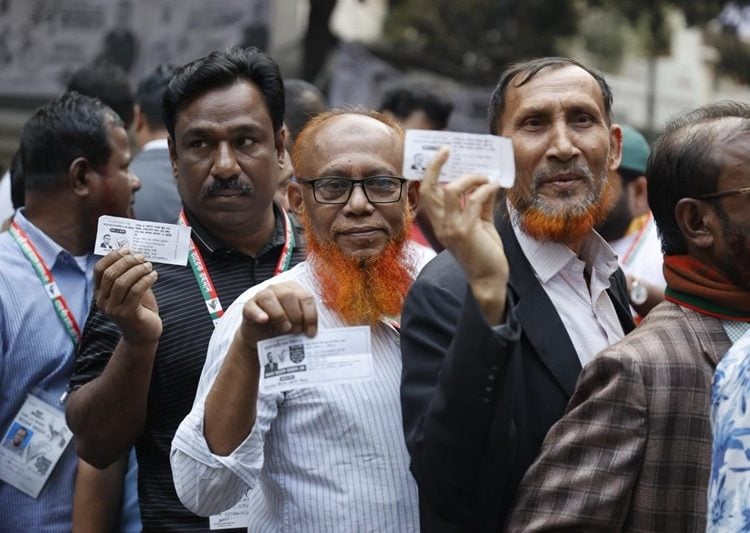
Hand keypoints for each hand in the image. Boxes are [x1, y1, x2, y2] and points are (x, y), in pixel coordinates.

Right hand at [94, 249, 160, 344]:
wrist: (144, 335)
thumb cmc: (139, 309)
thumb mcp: (131, 290)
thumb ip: (129, 275)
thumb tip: (133, 253)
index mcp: (99, 293)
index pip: (99, 270)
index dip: (112, 256)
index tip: (127, 249)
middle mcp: (102, 302)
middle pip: (110, 274)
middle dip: (127, 262)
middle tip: (141, 257)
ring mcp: (113, 309)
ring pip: (122, 282)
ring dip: (137, 270)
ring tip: (149, 266)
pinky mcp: (127, 314)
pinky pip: (135, 291)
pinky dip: (146, 280)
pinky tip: (154, 275)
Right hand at [233, 281, 317, 357]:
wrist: (263, 338)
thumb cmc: (283, 328)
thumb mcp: (298, 324)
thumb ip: (305, 322)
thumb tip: (313, 331)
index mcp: (294, 289)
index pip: (306, 297)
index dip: (310, 316)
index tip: (310, 333)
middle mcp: (278, 289)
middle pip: (289, 295)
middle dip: (296, 315)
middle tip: (296, 331)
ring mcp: (262, 295)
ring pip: (270, 298)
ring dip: (280, 315)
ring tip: (285, 329)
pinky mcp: (249, 306)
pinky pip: (253, 307)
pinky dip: (259, 314)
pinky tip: (264, 320)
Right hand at [419, 147, 509, 323]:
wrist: (489, 279)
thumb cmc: (484, 252)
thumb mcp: (481, 223)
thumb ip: (481, 204)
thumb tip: (487, 182)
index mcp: (440, 222)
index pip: (425, 193)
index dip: (429, 171)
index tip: (441, 153)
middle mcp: (440, 224)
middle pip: (428, 189)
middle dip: (436, 166)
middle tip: (449, 150)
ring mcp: (451, 228)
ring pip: (452, 190)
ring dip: (470, 178)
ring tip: (485, 176)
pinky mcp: (466, 232)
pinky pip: (474, 201)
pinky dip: (485, 189)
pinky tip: (495, 186)